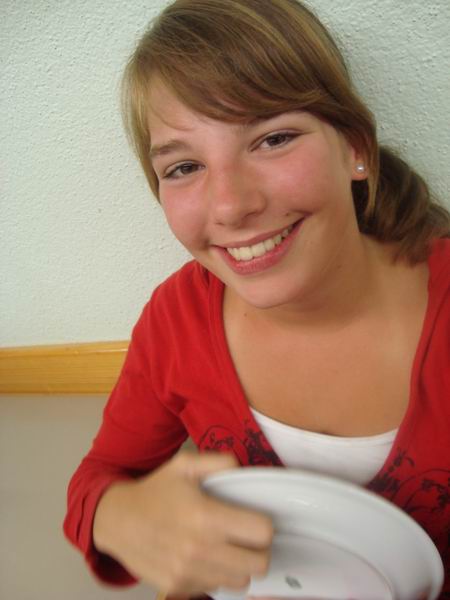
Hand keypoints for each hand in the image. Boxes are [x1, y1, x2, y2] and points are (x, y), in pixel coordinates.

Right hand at [93, 452, 272, 595]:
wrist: (116, 520)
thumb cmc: (154, 491)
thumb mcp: (184, 464)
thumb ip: (219, 462)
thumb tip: (244, 469)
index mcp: (205, 516)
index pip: (261, 532)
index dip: (264, 524)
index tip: (255, 518)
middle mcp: (200, 549)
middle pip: (259, 564)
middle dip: (259, 549)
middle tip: (248, 537)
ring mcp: (189, 572)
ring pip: (241, 582)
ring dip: (240, 565)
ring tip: (229, 547)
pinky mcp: (179, 586)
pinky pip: (215, 587)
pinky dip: (218, 575)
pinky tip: (207, 556)